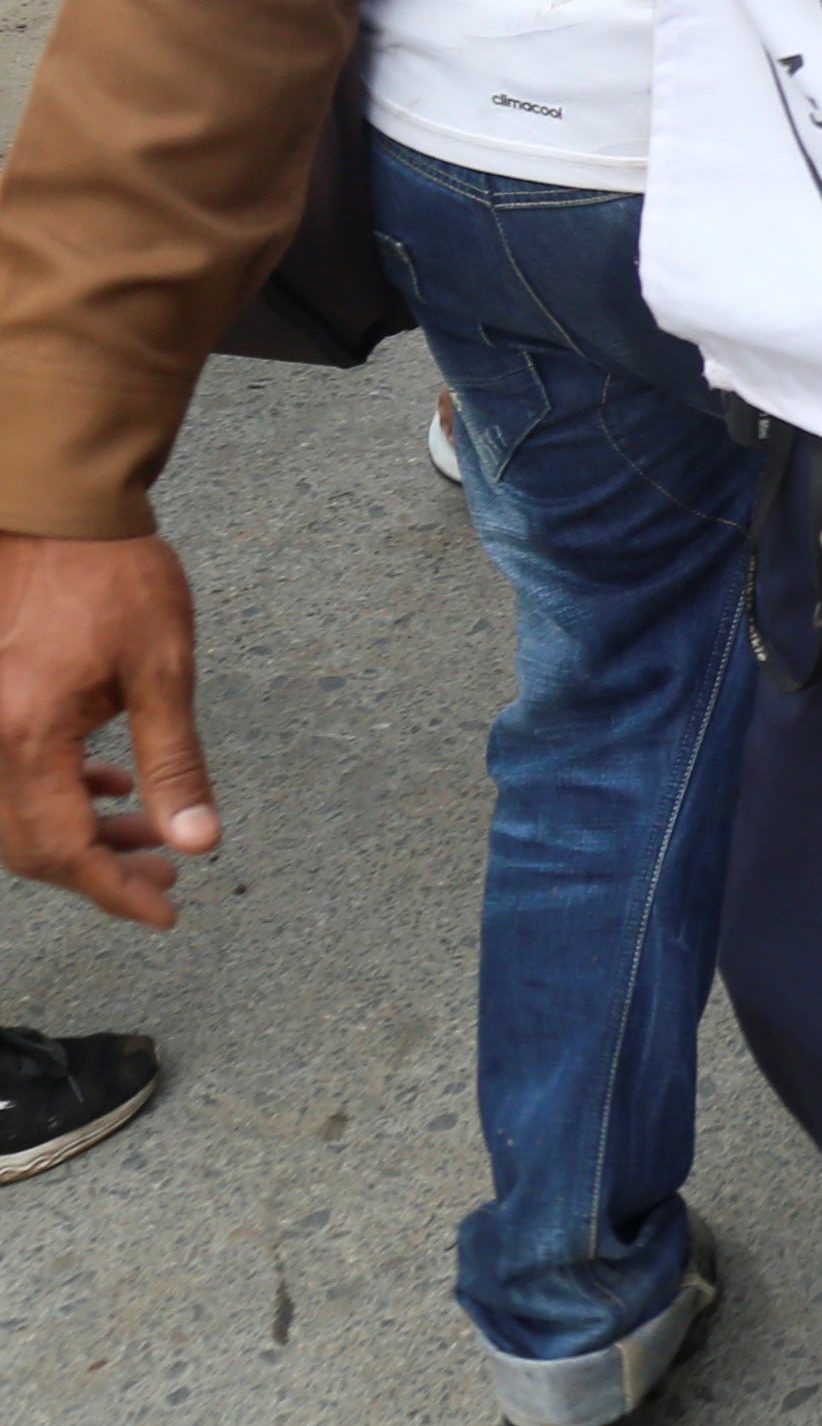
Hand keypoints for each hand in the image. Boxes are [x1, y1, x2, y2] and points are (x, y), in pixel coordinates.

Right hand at [0, 530, 214, 927]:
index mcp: (24, 734)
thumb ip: (173, 763)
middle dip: (98, 872)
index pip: (64, 848)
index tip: (164, 914)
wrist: (57, 511)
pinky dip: (56, 793)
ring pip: (15, 814)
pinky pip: (6, 775)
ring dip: (78, 834)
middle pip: (29, 844)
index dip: (114, 893)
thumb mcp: (163, 671)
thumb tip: (199, 841)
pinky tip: (106, 786)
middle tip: (166, 878)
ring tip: (149, 838)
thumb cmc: (116, 578)